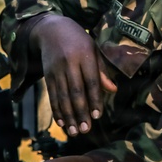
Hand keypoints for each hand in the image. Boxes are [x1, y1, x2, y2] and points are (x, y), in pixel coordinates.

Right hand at [32, 15, 116, 136]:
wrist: (51, 29)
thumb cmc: (79, 41)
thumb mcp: (93, 50)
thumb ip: (102, 70)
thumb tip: (113, 90)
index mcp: (85, 56)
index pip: (91, 81)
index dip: (94, 99)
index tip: (98, 116)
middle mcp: (69, 63)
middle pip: (75, 92)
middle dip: (80, 112)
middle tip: (86, 130)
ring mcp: (56, 70)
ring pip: (62, 96)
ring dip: (68, 116)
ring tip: (74, 132)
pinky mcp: (47, 75)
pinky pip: (52, 95)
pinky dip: (56, 110)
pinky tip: (62, 123)